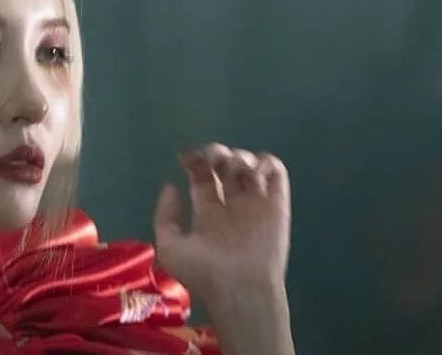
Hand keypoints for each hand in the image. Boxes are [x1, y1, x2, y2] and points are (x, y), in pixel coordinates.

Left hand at [153, 143, 290, 308]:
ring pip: (249, 164)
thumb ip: (165, 215)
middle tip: (211, 160)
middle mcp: (231, 204)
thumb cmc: (204, 272)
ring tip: (233, 170)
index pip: (201, 175)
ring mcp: (255, 203)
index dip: (194, 161)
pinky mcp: (276, 204)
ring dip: (239, 156)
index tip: (186, 156)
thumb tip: (172, 186)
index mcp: (207, 212)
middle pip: (224, 165)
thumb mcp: (169, 247)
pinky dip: (265, 163)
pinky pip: (276, 172)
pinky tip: (251, 174)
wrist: (239, 288)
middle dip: (215, 153)